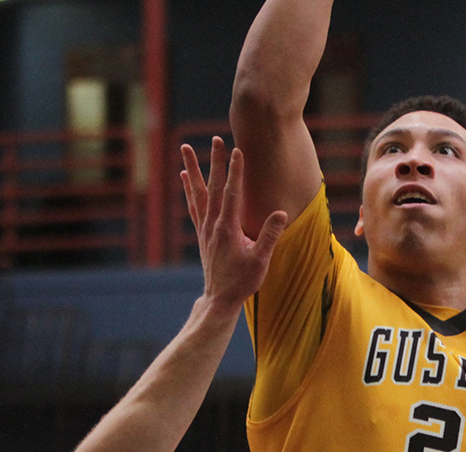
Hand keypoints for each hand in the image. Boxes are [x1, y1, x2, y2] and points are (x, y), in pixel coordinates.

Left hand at [180, 137, 286, 308]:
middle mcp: (213, 224)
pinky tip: (184, 177)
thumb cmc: (242, 281)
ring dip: (192, 169)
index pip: (232, 193)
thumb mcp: (261, 261)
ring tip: (186, 148)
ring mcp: (205, 228)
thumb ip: (269, 236)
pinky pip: (193, 205)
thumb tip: (281, 213)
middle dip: (214, 161)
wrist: (220, 298)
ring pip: (197, 192)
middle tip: (215, 138)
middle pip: (212, 186)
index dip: (235, 171)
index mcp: (228, 229)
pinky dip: (188, 189)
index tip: (237, 150)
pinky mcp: (202, 233)